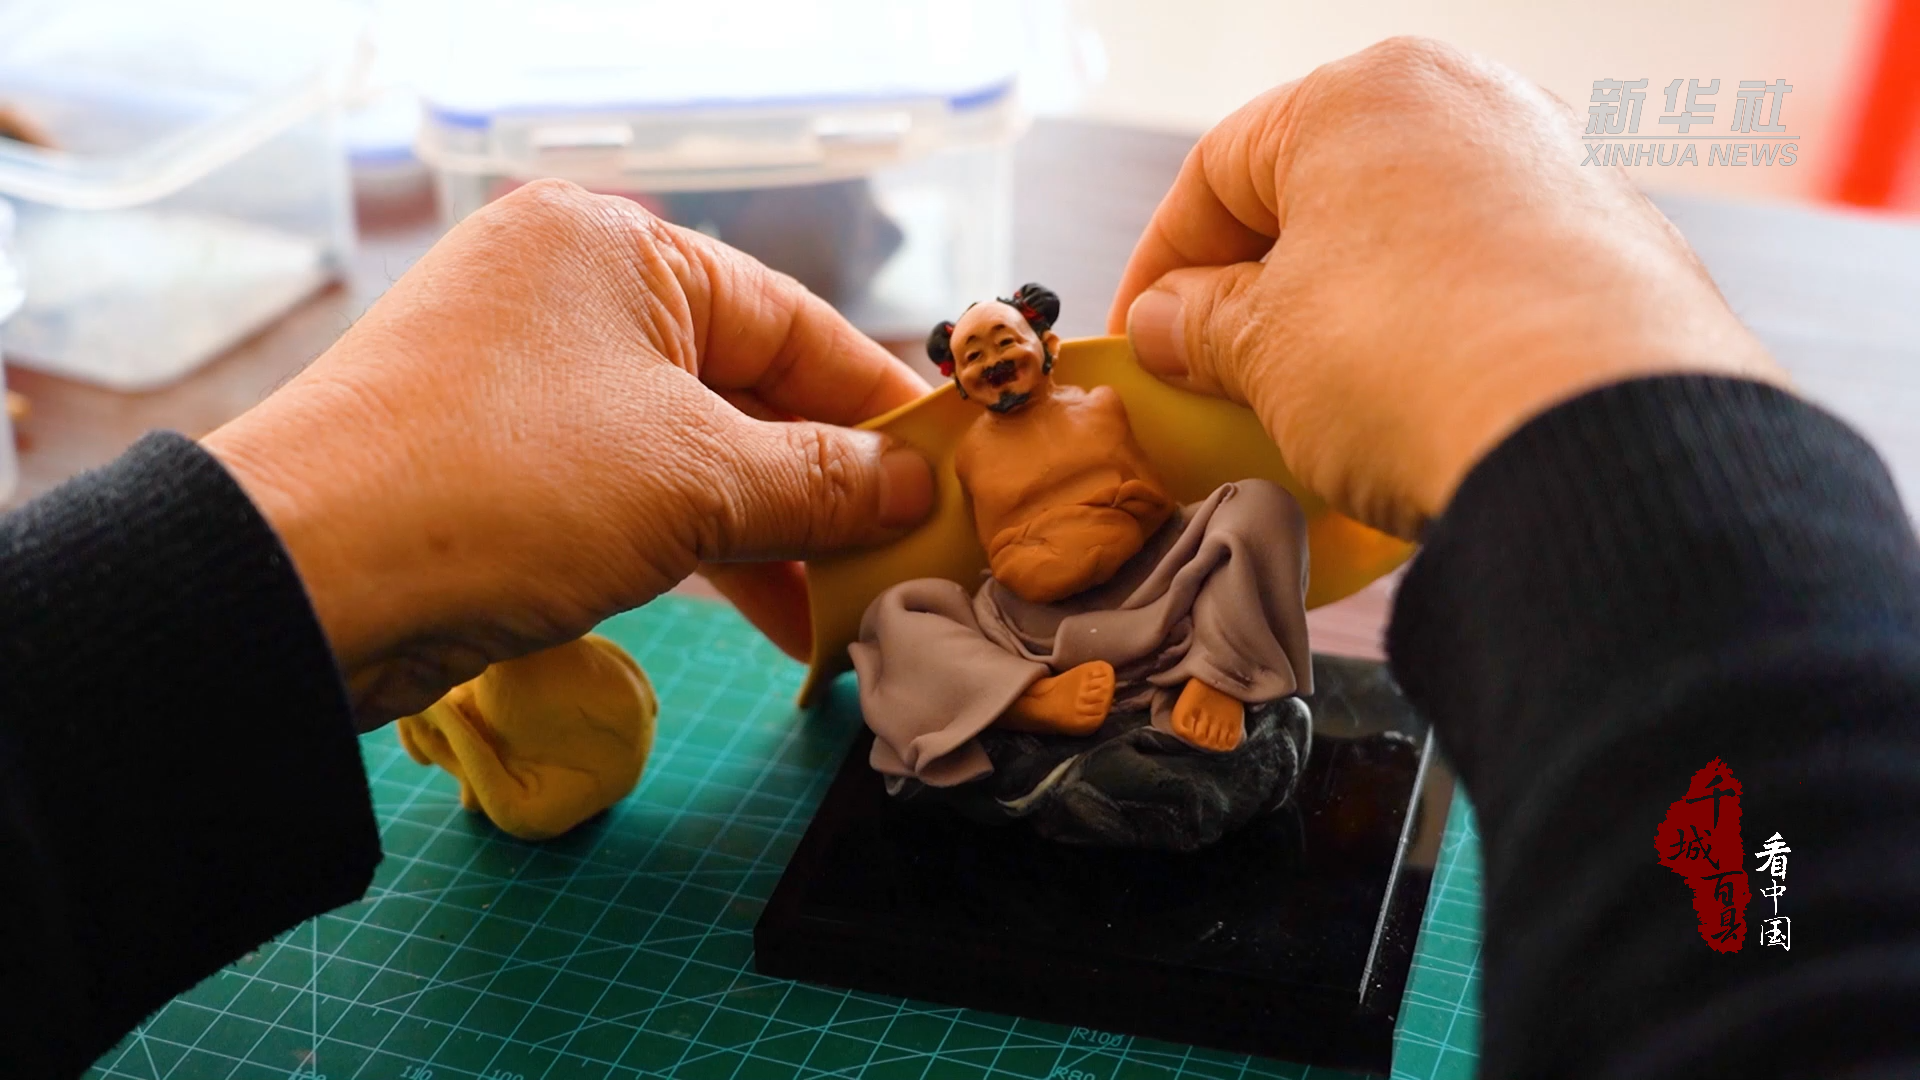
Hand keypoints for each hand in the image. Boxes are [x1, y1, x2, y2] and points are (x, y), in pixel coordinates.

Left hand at [204, 179, 932, 725]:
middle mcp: (572, 298)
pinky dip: (710, 550)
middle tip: (914, 552)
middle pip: (747, 389)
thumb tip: (911, 486)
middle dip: (832, 483)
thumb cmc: (505, 489)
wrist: (306, 585)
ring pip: (696, 452)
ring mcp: (533, 383)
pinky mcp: (506, 464)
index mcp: (616, 250)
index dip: (881, 404)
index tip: (950, 472)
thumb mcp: (691, 479)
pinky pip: (640, 494)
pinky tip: (781, 617)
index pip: (793, 322)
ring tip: (860, 603)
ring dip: (778, 530)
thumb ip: (820, 481)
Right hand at [1110, 37, 1787, 539]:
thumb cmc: (1416, 360)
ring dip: (1346, 318)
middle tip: (1217, 377)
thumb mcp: (1263, 349)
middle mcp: (1468, 105)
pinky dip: (1436, 336)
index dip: (1160, 266)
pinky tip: (1416, 409)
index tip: (1141, 340)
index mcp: (1362, 95)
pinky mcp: (1618, 249)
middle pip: (1318, 197)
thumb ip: (1201, 326)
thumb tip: (1168, 323)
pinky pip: (1489, 284)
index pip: (1217, 170)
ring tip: (1316, 408)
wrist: (1604, 438)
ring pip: (1408, 241)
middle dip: (1256, 290)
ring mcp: (1557, 170)